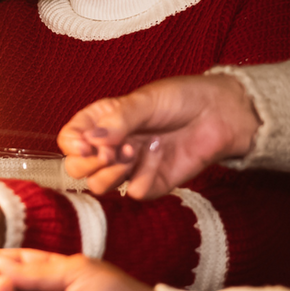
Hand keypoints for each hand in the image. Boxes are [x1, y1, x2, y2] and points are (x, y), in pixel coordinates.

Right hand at [57, 74, 261, 198]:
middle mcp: (110, 146)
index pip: (70, 139)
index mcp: (101, 121)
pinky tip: (161, 156)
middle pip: (77, 169)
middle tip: (113, 151)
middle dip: (90, 164)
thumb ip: (117, 120)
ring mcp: (128, 167)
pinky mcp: (150, 183)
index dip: (72, 145)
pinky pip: (134, 192)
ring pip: (100, 186)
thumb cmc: (182, 98)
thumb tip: (90, 141)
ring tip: (135, 151)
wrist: (220, 114)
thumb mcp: (145, 101)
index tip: (86, 146)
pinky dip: (144, 176)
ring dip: (113, 173)